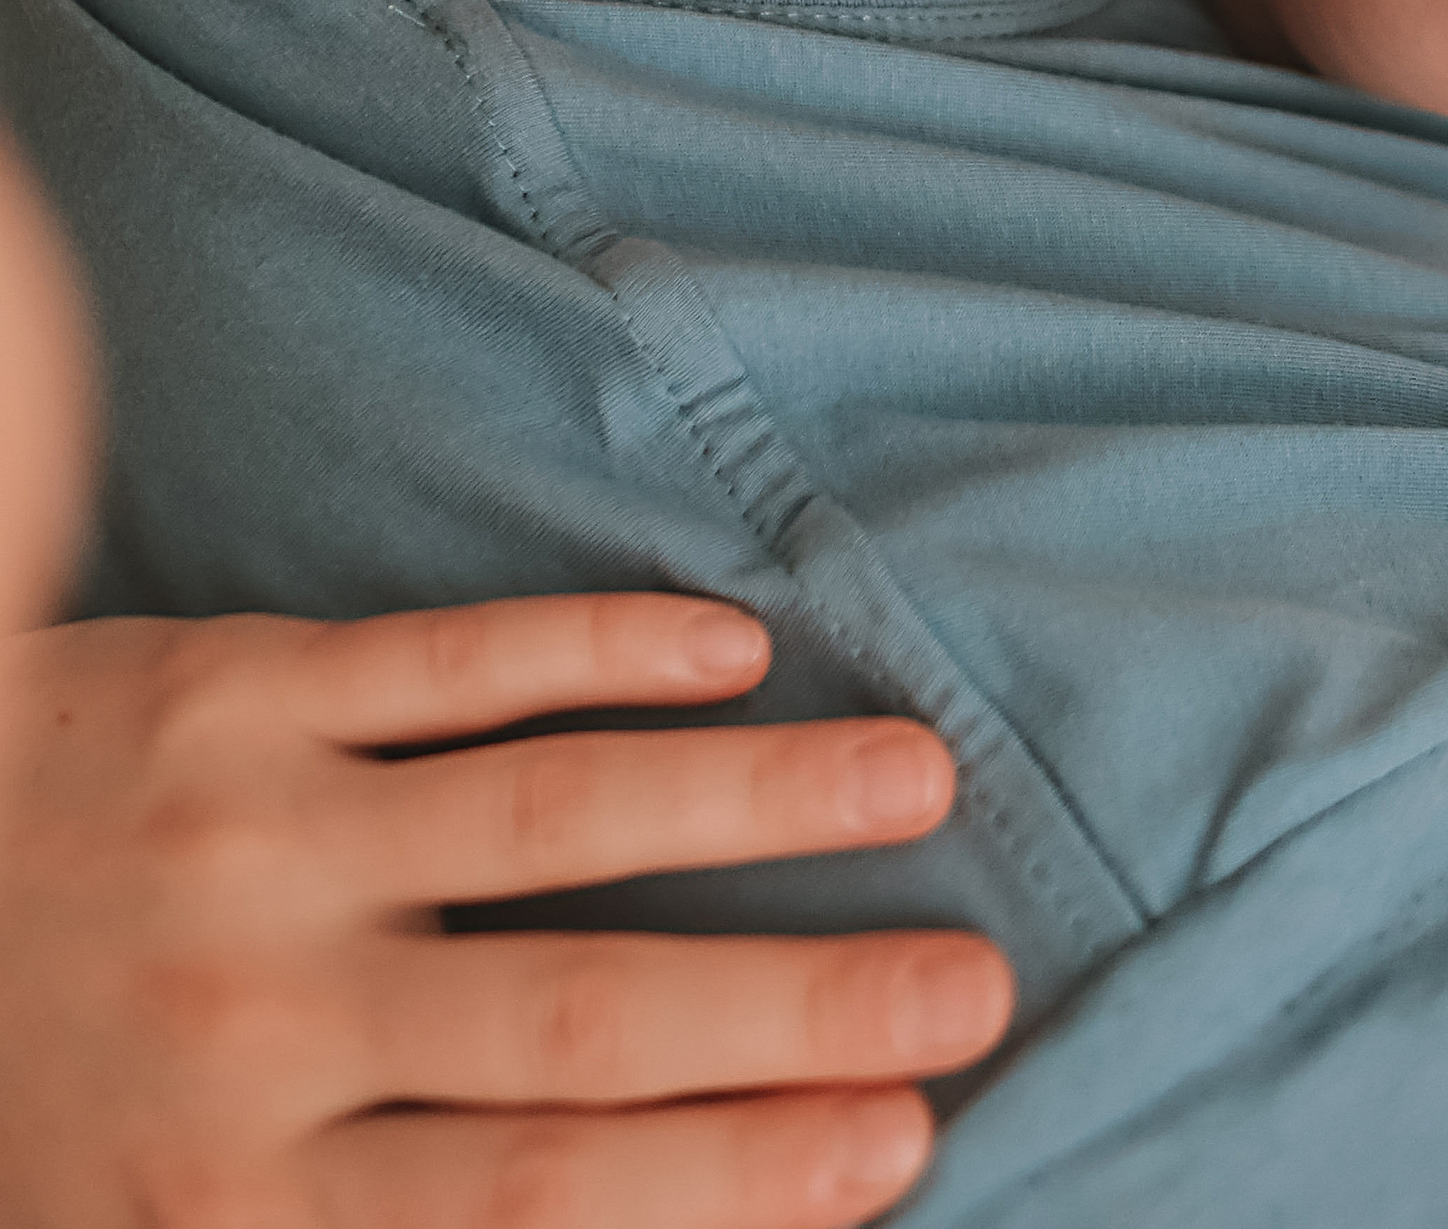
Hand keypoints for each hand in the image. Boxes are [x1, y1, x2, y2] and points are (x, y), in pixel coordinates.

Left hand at [0, 595, 1013, 1228]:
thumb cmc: (35, 1102)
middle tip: (980, 987)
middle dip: (799, 1009)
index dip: (728, 1174)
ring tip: (919, 773)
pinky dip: (601, 648)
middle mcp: (257, 1024)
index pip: (530, 1198)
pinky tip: (733, 648)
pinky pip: (450, 656)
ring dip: (753, 796)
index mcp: (233, 1206)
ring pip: (546, 814)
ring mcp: (250, 835)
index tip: (901, 1147)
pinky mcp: (235, 681)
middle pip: (576, 1021)